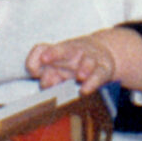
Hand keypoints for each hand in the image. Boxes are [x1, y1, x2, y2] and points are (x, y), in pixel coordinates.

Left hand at [26, 25, 141, 96]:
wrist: (105, 55)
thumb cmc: (75, 66)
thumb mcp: (60, 71)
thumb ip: (48, 75)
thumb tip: (39, 80)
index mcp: (57, 54)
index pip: (42, 53)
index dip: (39, 57)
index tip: (36, 65)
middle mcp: (71, 54)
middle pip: (62, 52)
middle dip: (55, 56)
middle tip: (46, 62)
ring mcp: (88, 60)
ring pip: (82, 60)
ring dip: (78, 66)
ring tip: (77, 76)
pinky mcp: (103, 69)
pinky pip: (98, 74)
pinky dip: (92, 81)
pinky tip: (86, 88)